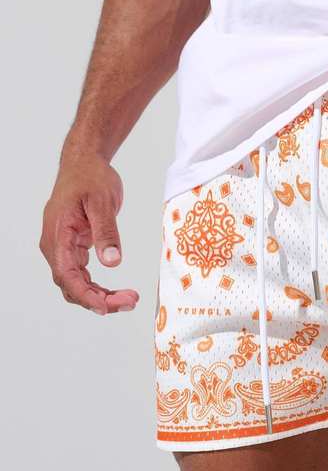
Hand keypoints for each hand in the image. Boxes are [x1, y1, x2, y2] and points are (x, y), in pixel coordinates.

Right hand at [39, 153, 139, 314]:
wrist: (84, 163)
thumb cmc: (90, 178)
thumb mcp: (101, 202)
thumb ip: (106, 232)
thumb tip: (112, 262)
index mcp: (57, 235)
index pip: (66, 274)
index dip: (86, 295)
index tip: (106, 307)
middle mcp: (55, 245)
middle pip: (71, 284)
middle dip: (98, 299)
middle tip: (130, 301)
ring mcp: (62, 247)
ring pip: (76, 283)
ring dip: (99, 295)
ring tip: (128, 299)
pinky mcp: (73, 247)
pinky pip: (81, 274)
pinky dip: (97, 286)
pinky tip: (116, 292)